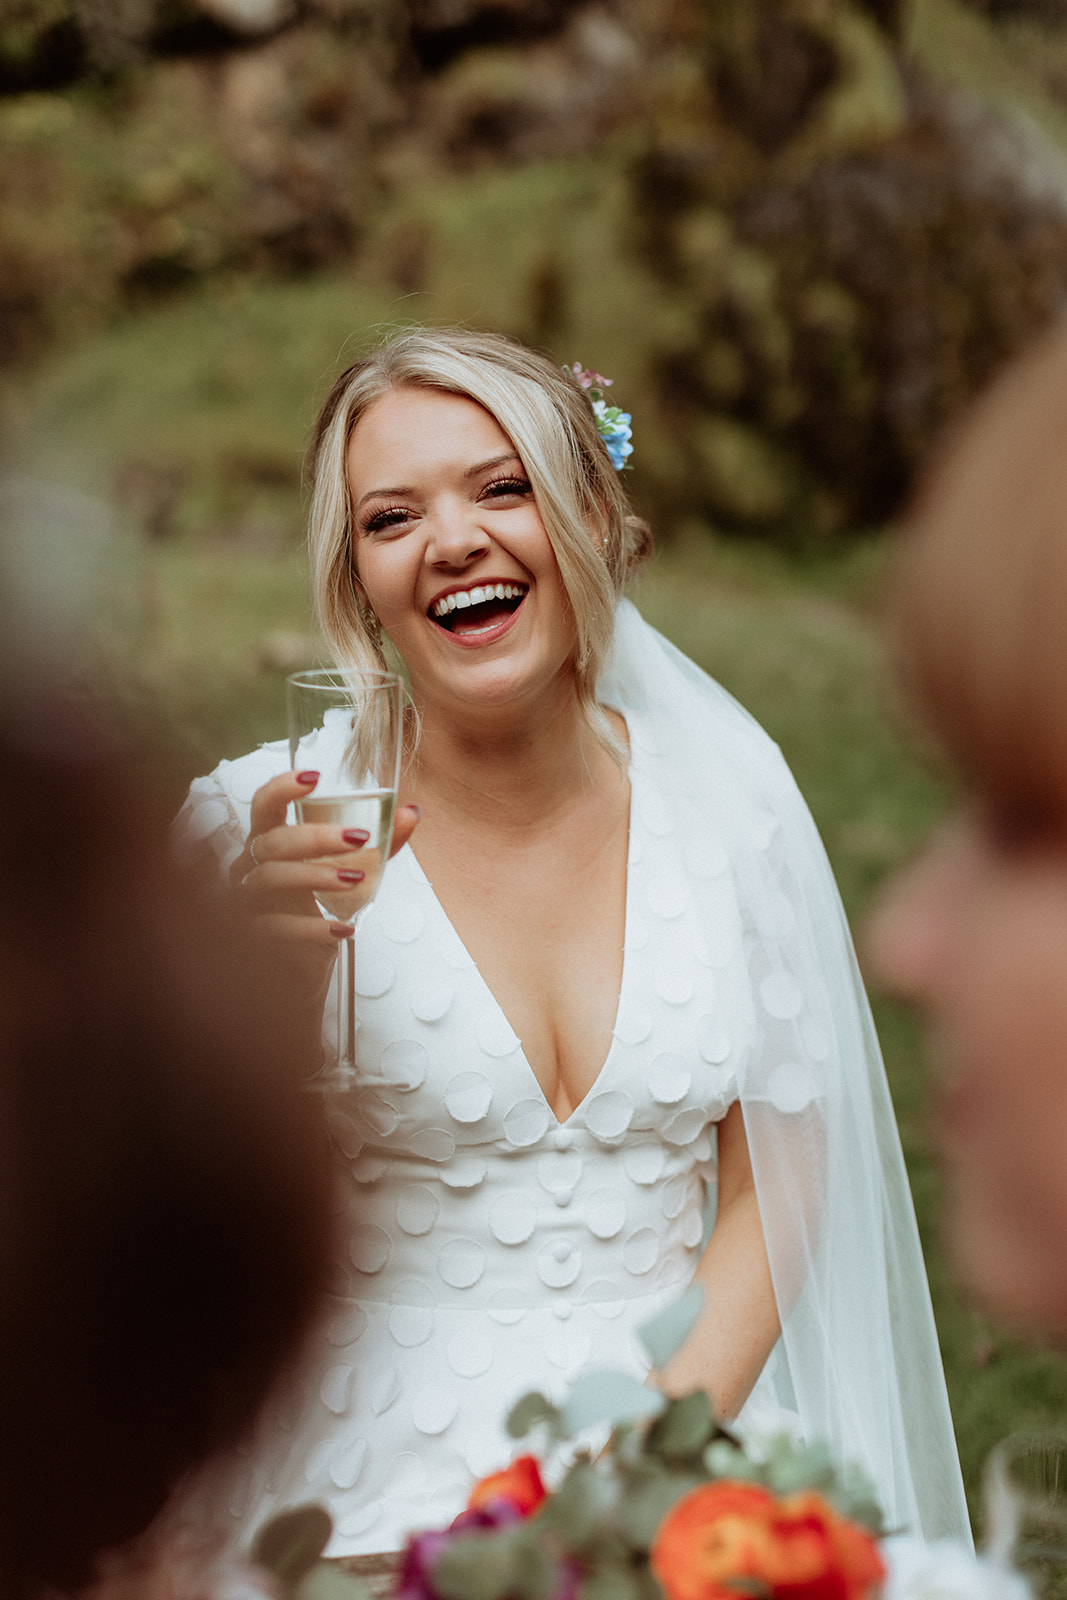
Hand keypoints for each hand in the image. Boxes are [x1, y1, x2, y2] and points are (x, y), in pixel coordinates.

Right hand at [232, 769, 419, 994]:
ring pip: (269, 878)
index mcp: (269, 844)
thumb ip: (379, 846)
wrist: (300, 973)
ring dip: (316, 875)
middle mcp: (250, 868)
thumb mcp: (353, 877)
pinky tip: (343, 928)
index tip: (314, 777)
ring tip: (357, 879)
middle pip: (272, 841)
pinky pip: (276, 927)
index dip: (283, 787)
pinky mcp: (254, 938)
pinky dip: (312, 927)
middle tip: (360, 838)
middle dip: (317, 836)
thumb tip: (410, 812)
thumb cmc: (319, 915)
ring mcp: (247, 903)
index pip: (264, 805)